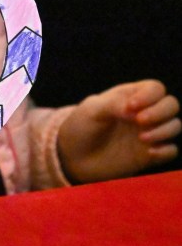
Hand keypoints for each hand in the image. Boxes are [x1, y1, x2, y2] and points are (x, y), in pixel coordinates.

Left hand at [57, 79, 180, 183]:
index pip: (155, 88)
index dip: (150, 95)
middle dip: (161, 111)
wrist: (73, 157)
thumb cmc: (81, 127)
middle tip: (139, 121)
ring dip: (164, 130)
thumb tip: (134, 110)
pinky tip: (148, 153)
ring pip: (175, 126)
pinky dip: (165, 150)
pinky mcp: (148, 155)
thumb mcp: (92, 110)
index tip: (131, 106)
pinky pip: (171, 151)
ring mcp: (147, 134)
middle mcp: (143, 113)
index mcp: (129, 97)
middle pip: (171, 104)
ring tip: (142, 138)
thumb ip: (113, 104)